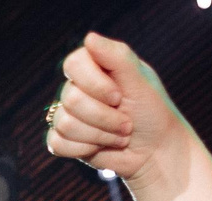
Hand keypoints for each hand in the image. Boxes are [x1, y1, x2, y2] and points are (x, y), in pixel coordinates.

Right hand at [48, 34, 190, 191]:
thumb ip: (117, 56)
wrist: (154, 151)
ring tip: (118, 135)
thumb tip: (89, 38)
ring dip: (99, 135)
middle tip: (127, 122)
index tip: (118, 96)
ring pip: (65, 124)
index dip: (94, 84)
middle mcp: (78, 88)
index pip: (74, 64)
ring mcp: (68, 114)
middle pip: (71, 99)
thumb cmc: (151, 112)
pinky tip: (100, 147)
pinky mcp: (64, 140)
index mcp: (95, 67)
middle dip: (104, 117)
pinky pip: (57, 143)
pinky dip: (83, 148)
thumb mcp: (140, 81)